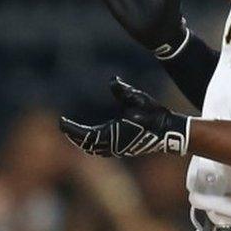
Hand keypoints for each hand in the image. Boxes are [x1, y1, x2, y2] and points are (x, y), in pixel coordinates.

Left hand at [59, 77, 189, 157]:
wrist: (170, 132)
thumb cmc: (153, 114)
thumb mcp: (138, 99)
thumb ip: (123, 90)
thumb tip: (113, 80)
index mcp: (111, 134)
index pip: (83, 134)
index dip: (70, 128)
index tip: (61, 122)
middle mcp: (112, 145)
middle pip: (85, 144)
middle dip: (73, 136)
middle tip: (64, 127)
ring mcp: (118, 150)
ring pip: (94, 149)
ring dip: (82, 142)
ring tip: (73, 134)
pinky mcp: (124, 150)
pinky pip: (102, 151)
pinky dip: (92, 145)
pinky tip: (91, 139)